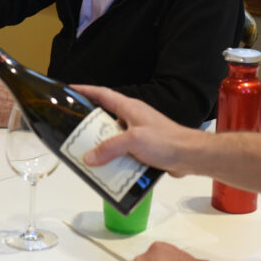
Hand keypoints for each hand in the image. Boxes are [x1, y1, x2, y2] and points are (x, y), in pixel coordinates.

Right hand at [76, 84, 196, 176]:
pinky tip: (107, 170)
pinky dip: (114, 159)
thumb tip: (88, 158)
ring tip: (85, 155)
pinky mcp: (145, 149)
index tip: (70, 90)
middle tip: (72, 131)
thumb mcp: (133, 141)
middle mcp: (133, 118)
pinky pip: (123, 152)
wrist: (191, 156)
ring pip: (114, 138)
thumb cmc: (165, 141)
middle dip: (89, 124)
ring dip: (102, 146)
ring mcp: (139, 134)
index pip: (103, 94)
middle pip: (106, 117)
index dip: (86, 91)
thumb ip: (109, 148)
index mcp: (130, 108)